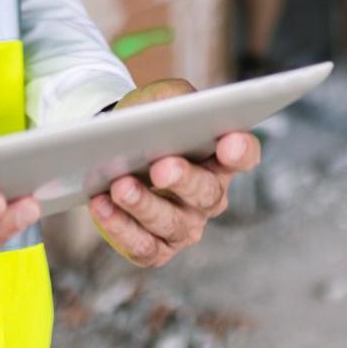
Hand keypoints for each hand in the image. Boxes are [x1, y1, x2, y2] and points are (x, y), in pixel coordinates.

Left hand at [88, 79, 261, 267]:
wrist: (111, 151)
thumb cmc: (144, 123)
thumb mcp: (159, 100)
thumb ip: (171, 98)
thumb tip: (172, 109)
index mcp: (220, 157)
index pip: (244, 155)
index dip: (241, 151)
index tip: (227, 142)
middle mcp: (210, 196)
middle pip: (208, 193)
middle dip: (184, 180)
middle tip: (160, 167)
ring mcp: (186, 226)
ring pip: (172, 223)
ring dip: (144, 205)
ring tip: (119, 186)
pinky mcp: (157, 249)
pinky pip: (144, 246)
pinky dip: (120, 227)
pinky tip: (101, 205)